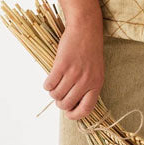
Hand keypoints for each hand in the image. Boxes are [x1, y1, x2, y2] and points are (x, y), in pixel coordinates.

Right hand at [43, 6, 103, 120]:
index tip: (68, 114)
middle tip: (59, 94)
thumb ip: (88, 87)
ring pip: (56, 95)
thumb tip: (73, 106)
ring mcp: (73, 73)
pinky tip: (50, 78)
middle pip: (66, 104)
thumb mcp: (96, 71)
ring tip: (55, 84)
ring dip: (52, 92)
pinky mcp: (62, 65)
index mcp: (96, 84)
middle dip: (60, 102)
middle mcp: (86, 81)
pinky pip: (49, 84)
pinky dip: (47, 85)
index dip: (75, 115)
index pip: (86, 109)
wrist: (86, 29)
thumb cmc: (90, 50)